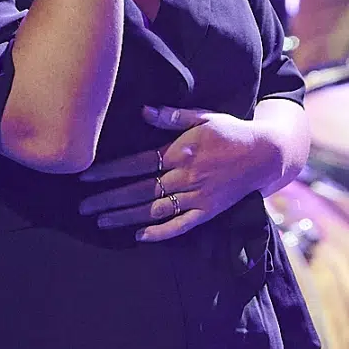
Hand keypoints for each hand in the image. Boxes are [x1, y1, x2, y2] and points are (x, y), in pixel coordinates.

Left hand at [77, 105, 283, 239]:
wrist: (265, 154)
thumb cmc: (232, 131)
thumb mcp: (204, 116)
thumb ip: (173, 117)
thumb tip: (143, 111)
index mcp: (181, 152)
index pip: (137, 164)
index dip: (110, 172)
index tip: (86, 178)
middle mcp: (185, 176)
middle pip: (140, 190)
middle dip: (109, 198)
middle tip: (83, 207)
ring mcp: (197, 197)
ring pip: (155, 210)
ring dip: (126, 216)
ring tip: (101, 221)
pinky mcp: (208, 211)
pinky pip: (181, 225)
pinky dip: (160, 232)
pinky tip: (139, 236)